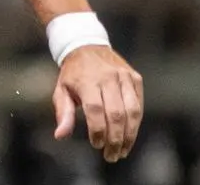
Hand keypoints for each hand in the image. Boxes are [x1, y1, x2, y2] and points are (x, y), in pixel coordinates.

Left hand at [53, 45, 143, 161]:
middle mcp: (108, 77)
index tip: (96, 145)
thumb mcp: (61, 89)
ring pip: (133, 111)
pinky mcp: (135, 77)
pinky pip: (139, 104)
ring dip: (129, 135)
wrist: (86, 46)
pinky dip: (136, 122)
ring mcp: (124, 76)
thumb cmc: (72, 74)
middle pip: (116, 114)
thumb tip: (60, 136)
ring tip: (123, 150)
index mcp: (87, 80)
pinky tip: (129, 134)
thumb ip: (63, 113)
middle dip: (115, 139)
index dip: (98, 131)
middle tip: (112, 155)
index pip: (95, 110)